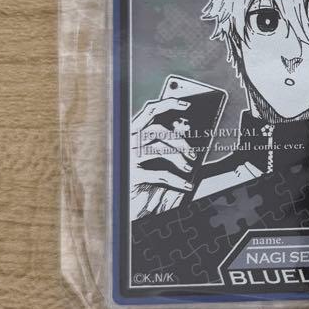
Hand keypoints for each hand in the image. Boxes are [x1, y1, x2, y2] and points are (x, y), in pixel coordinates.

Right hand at [129, 96, 196, 219]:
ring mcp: (128, 158)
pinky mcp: (132, 176)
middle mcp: (127, 142)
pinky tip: (186, 184)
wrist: (116, 203)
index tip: (186, 104)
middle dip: (179, 140)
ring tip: (189, 168)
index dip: (168, 104)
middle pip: (158, 130)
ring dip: (179, 158)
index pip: (149, 111)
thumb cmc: (133, 176)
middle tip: (191, 153)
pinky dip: (177, 180)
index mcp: (131, 132)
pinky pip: (159, 174)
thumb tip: (182, 134)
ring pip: (159, 149)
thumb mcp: (143, 156)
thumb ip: (157, 142)